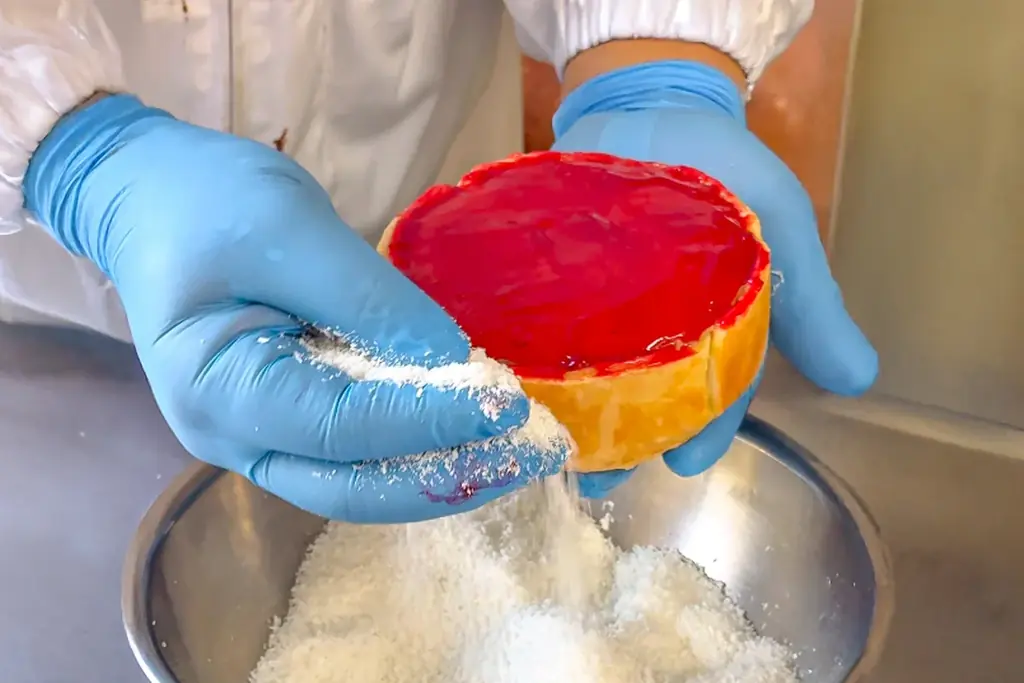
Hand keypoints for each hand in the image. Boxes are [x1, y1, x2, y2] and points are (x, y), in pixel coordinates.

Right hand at [24, 94, 567, 522]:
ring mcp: (258, 438)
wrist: (152, 199)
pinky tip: (470, 429)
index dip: (431, 421)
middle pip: (354, 487)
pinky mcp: (287, 422)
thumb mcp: (291, 230)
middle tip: (534, 451)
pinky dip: (416, 448)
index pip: (342, 429)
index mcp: (217, 390)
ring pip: (361, 482)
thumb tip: (454, 364)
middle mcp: (231, 438)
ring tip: (518, 450)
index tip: (507, 404)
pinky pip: (358, 454)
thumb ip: (371, 303)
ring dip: (442, 470)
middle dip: (451, 475)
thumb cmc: (206, 201)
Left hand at [552, 62, 877, 496]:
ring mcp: (595, 306)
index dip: (705, 429)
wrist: (653, 101)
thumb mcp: (784, 225)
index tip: (686, 464)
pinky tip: (512, 384)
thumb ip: (813, 301)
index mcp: (714, 326)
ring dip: (572, 415)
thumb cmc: (729, 167)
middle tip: (599, 477)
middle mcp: (653, 327)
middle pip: (640, 396)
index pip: (713, 389)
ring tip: (552, 447)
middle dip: (624, 440)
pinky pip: (536, 325)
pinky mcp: (548, 279)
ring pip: (586, 374)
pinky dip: (528, 356)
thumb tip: (859, 381)